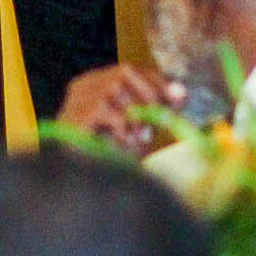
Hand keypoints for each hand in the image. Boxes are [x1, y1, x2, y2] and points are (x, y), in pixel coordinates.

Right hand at [56, 63, 183, 153]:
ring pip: (113, 88)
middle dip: (149, 95)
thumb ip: (158, 112)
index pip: (131, 70)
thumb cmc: (105, 156)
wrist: (72, 186)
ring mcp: (75, 99)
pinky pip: (103, 109)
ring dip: (135, 113)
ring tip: (141, 137)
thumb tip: (183, 94)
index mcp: (97, 84)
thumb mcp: (137, 131)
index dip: (158, 81)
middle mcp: (84, 86)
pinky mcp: (72, 115)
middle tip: (158, 120)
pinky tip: (126, 142)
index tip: (178, 99)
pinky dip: (121, 125)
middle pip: (124, 71)